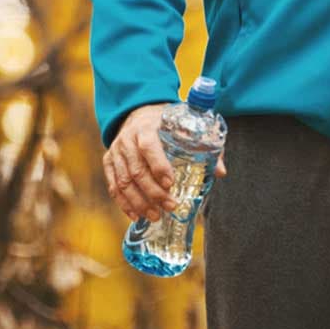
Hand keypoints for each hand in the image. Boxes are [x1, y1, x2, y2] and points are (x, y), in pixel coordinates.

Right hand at [102, 103, 229, 221]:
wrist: (138, 112)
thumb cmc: (166, 123)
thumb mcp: (185, 126)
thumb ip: (204, 146)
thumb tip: (221, 172)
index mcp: (147, 127)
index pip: (149, 147)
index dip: (159, 166)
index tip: (171, 183)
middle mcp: (128, 139)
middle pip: (137, 170)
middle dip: (153, 192)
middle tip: (170, 206)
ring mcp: (116, 151)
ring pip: (123, 182)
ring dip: (139, 202)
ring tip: (155, 216)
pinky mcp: (109, 161)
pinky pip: (113, 186)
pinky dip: (123, 203)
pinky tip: (136, 215)